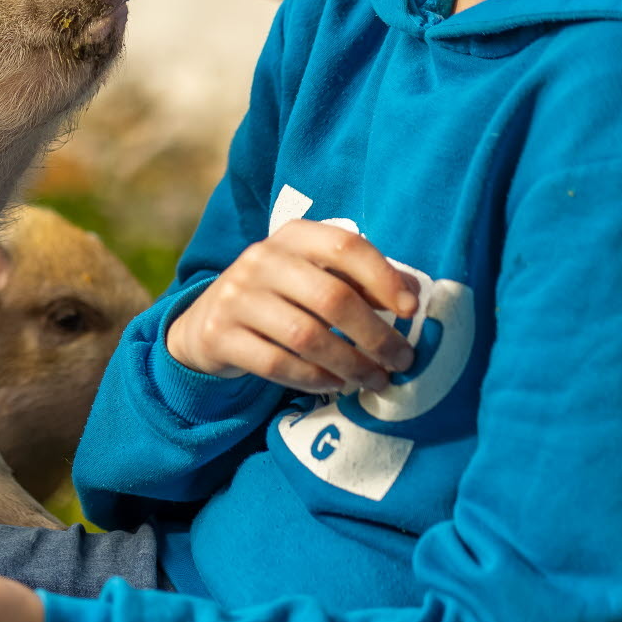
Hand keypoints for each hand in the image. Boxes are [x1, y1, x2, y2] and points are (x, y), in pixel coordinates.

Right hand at [165, 220, 418, 394]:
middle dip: (375, 334)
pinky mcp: (220, 335)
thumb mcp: (313, 276)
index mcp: (292, 236)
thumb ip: (358, 280)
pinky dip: (313, 378)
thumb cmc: (279, 297)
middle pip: (331, 297)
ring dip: (350, 363)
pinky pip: (276, 363)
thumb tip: (414, 297)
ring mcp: (236, 297)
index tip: (411, 311)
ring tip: (375, 380)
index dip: (384, 277)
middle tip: (401, 360)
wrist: (207, 321)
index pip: (345, 246)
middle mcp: (260, 260)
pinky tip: (335, 384)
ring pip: (305, 336)